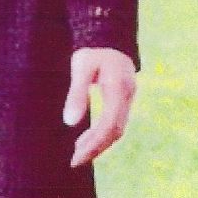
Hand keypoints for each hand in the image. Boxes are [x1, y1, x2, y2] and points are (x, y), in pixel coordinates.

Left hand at [63, 48, 136, 167]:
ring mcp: (128, 99)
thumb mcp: (80, 67)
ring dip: (99, 143)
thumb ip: (77, 94)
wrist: (108, 36)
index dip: (94, 145)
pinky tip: (85, 138)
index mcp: (118, 90)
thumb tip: (69, 123)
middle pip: (115, 132)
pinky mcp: (124, 99)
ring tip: (77, 152)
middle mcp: (127, 97)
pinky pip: (115, 122)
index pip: (109, 126)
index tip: (76, 157)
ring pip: (117, 130)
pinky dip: (101, 134)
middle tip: (74, 161)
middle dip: (96, 149)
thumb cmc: (92, 50)